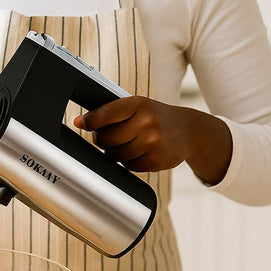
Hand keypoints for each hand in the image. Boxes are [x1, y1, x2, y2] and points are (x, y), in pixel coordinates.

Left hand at [73, 95, 231, 183]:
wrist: (190, 131)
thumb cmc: (157, 117)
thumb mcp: (139, 106)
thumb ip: (112, 112)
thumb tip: (80, 122)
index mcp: (139, 104)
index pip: (106, 113)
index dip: (89, 120)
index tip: (80, 123)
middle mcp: (147, 122)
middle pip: (107, 138)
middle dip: (102, 140)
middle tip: (106, 137)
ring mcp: (153, 143)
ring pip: (116, 155)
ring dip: (114, 152)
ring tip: (125, 144)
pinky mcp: (156, 161)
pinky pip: (129, 166)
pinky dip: (128, 162)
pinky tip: (138, 152)